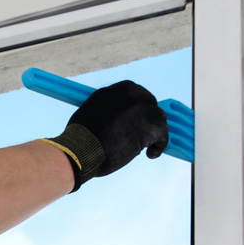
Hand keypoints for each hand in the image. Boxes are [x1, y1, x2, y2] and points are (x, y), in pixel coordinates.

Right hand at [44, 80, 168, 190]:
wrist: (80, 150)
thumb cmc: (80, 140)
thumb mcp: (90, 113)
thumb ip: (107, 111)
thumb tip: (115, 119)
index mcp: (113, 91)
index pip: (135, 94)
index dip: (139, 108)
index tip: (138, 118)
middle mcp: (128, 95)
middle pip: (149, 103)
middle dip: (149, 118)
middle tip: (145, 133)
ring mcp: (140, 108)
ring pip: (158, 118)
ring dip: (154, 132)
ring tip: (147, 146)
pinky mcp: (149, 125)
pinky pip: (163, 134)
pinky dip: (160, 145)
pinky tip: (151, 153)